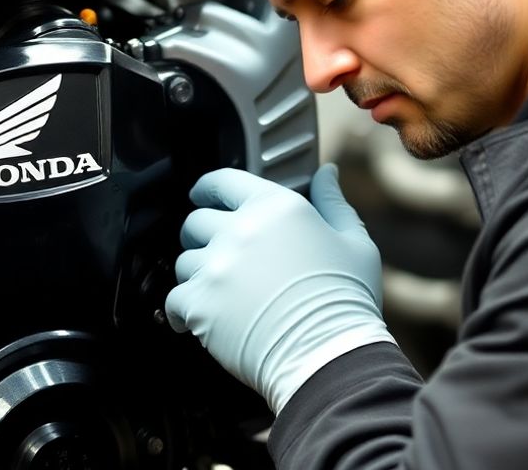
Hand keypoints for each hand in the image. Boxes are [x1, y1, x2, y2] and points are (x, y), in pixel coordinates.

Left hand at [165, 165, 393, 413]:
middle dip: (202, 236)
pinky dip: (182, 311)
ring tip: (221, 294)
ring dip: (197, 275)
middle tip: (218, 254)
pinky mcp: (199, 303)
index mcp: (274, 207)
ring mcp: (216, 267)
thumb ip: (333, 203)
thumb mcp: (353, 243)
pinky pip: (174, 300)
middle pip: (196, 222)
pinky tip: (199, 320)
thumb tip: (326, 174)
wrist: (329, 354)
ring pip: (185, 261)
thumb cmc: (345, 300)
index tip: (204, 196)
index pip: (222, 181)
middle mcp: (239, 230)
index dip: (208, 188)